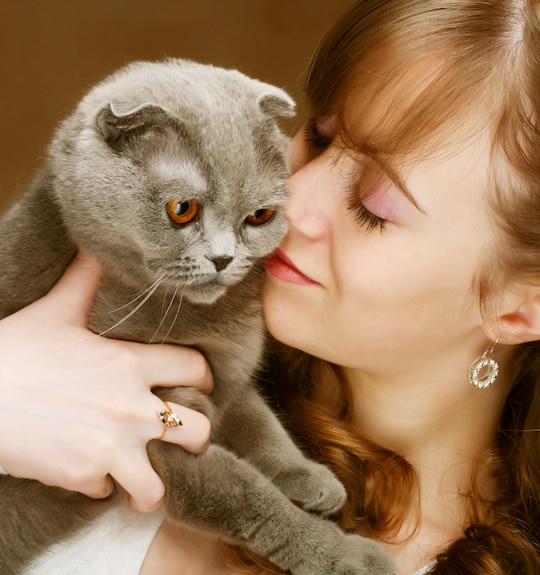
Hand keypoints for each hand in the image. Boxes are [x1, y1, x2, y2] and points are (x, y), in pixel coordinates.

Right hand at [0, 253, 211, 511]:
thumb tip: (97, 248)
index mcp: (130, 364)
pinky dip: (106, 488)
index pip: (195, 368)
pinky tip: (95, 477)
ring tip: (148, 479)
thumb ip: (85, 282)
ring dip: (155, 483)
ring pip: (160, 482)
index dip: (203, 377)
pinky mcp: (83, 476)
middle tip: (185, 436)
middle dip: (197, 435)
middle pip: (197, 429)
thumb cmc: (12, 352)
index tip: (198, 384)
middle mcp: (131, 407)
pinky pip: (110, 492)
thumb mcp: (55, 311)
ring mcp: (111, 447)